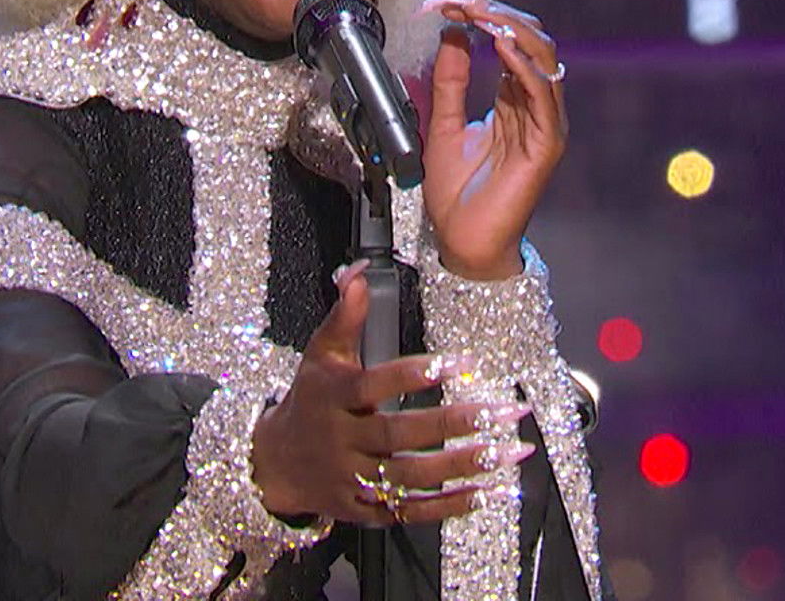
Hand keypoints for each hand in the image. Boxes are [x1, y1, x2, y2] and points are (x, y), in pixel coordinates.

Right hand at [250, 262, 534, 524]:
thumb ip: (345, 316)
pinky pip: (411, 511)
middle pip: (399, 435)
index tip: (463, 363)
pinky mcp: (365, 511)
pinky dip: (451, 506)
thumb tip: (358, 273)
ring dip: (465, 466)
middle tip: (502, 411)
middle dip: (455, 424)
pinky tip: (489, 492)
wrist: (274, 464)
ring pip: (412, 476)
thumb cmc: (310, 400)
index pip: (375, 384)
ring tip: (509, 451)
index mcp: (333, 397)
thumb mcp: (319, 354)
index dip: (416, 374)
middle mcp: (341, 441)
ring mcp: (353, 480)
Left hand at [417, 0, 567, 279]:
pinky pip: (542, 96)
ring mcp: (544, 124)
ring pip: (544, 60)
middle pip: (531, 43)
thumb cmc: (457, 193)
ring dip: (511, 30)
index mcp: (513, 101)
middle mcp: (534, 108)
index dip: (484, 16)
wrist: (461, 242)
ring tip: (482, 13)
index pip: (510, 43)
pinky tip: (501, 47)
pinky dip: (524, 66)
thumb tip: (454, 32)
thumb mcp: (443, 122)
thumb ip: (451, 79)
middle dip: (498, 14)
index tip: (450, 1)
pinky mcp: (546, 145)